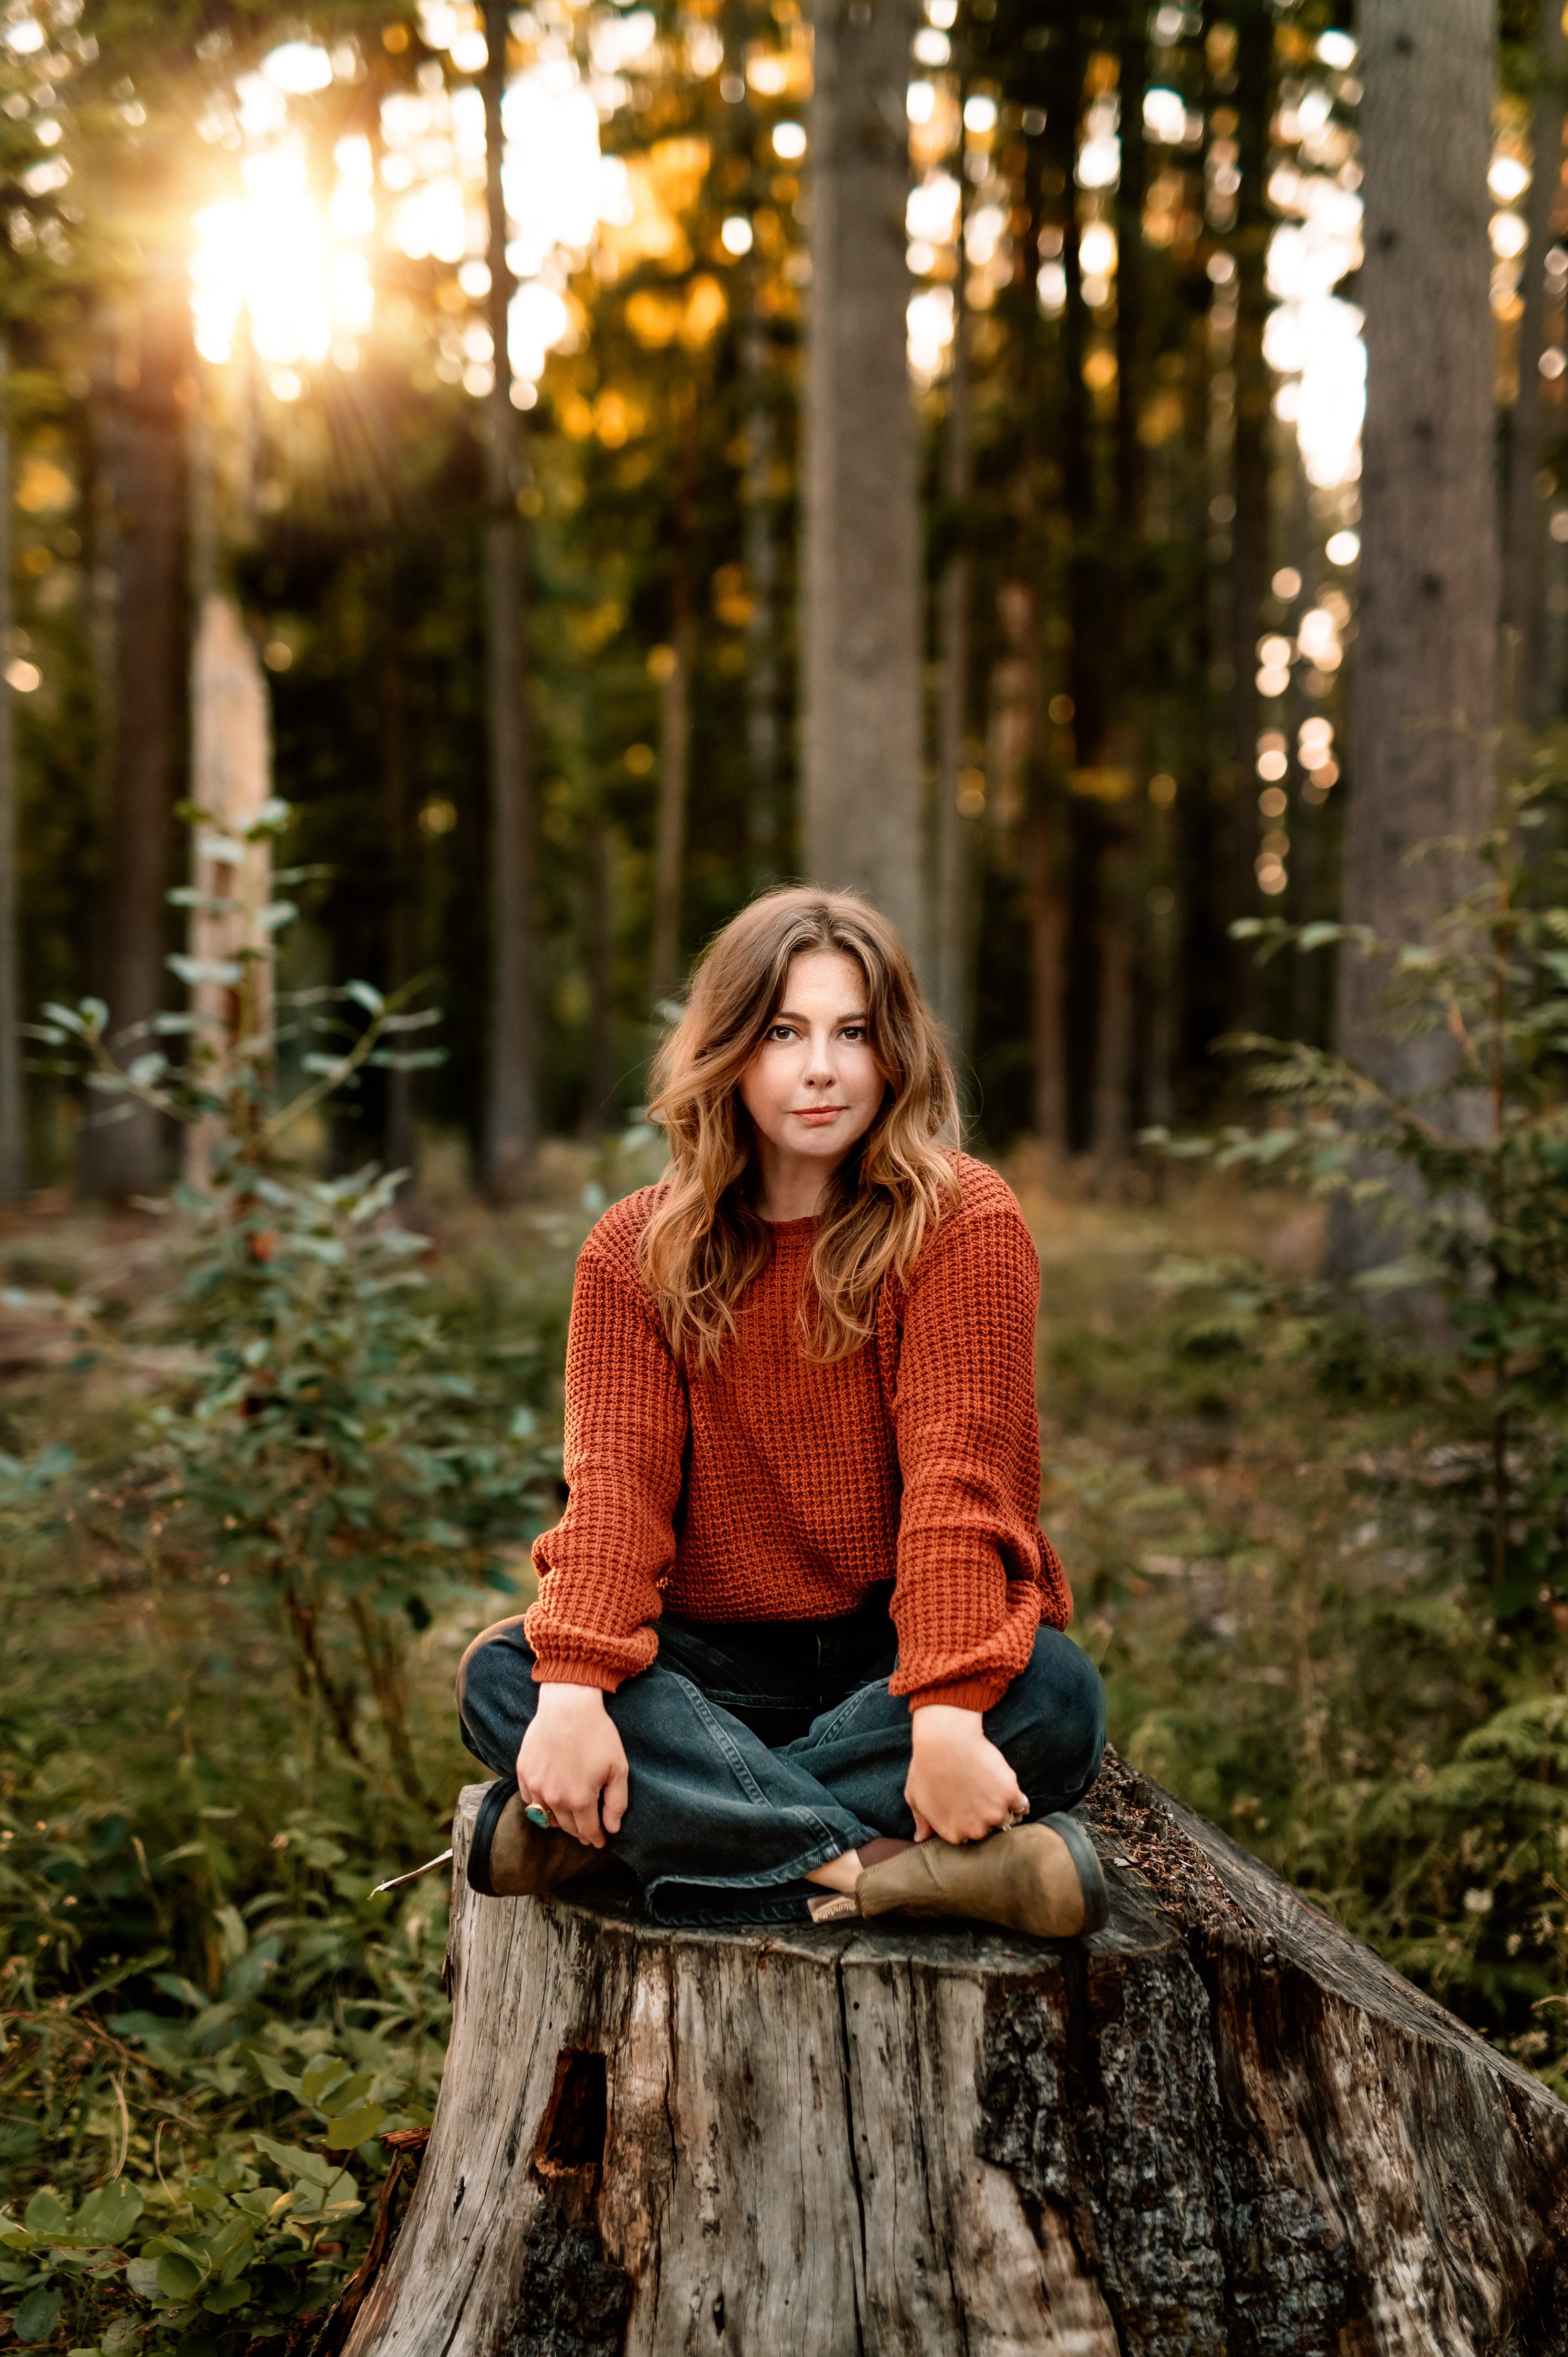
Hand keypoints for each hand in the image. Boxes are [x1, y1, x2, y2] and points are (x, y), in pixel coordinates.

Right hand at [517, 1684, 628, 1848]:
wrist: (568, 1706)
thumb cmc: (597, 1734)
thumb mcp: (618, 1768)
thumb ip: (616, 1803)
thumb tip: (612, 1829)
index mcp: (580, 1800)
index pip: (588, 1831)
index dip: (596, 1839)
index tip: (600, 1842)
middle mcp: (554, 1799)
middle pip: (568, 1827)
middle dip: (580, 1832)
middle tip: (588, 1832)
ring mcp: (536, 1787)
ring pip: (547, 1817)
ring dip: (560, 1821)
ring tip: (569, 1818)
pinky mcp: (524, 1773)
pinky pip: (530, 1800)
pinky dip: (539, 1805)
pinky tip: (549, 1800)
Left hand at [905, 1705, 1026, 1845]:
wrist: (945, 1740)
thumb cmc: (926, 1766)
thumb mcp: (915, 1797)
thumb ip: (922, 1822)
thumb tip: (920, 1839)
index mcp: (953, 1833)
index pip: (967, 1836)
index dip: (967, 1821)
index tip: (967, 1808)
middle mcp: (975, 1830)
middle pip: (988, 1830)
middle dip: (985, 1817)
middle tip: (981, 1798)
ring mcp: (994, 1814)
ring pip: (1007, 1819)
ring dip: (1004, 1809)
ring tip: (996, 1794)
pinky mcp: (1010, 1795)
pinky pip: (1022, 1805)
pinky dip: (1019, 1800)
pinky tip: (1011, 1792)